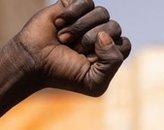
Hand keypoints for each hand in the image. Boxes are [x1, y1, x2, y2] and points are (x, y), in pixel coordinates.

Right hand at [7, 0, 130, 96]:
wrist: (33, 62)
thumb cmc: (64, 74)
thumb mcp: (95, 82)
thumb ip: (112, 63)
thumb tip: (105, 35)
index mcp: (111, 53)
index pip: (124, 44)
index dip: (108, 52)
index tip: (88, 60)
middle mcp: (102, 35)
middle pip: (114, 27)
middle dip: (91, 39)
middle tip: (74, 49)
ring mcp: (89, 21)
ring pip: (102, 13)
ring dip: (80, 26)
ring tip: (64, 38)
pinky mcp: (73, 7)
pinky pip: (86, 1)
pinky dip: (72, 12)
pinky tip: (59, 22)